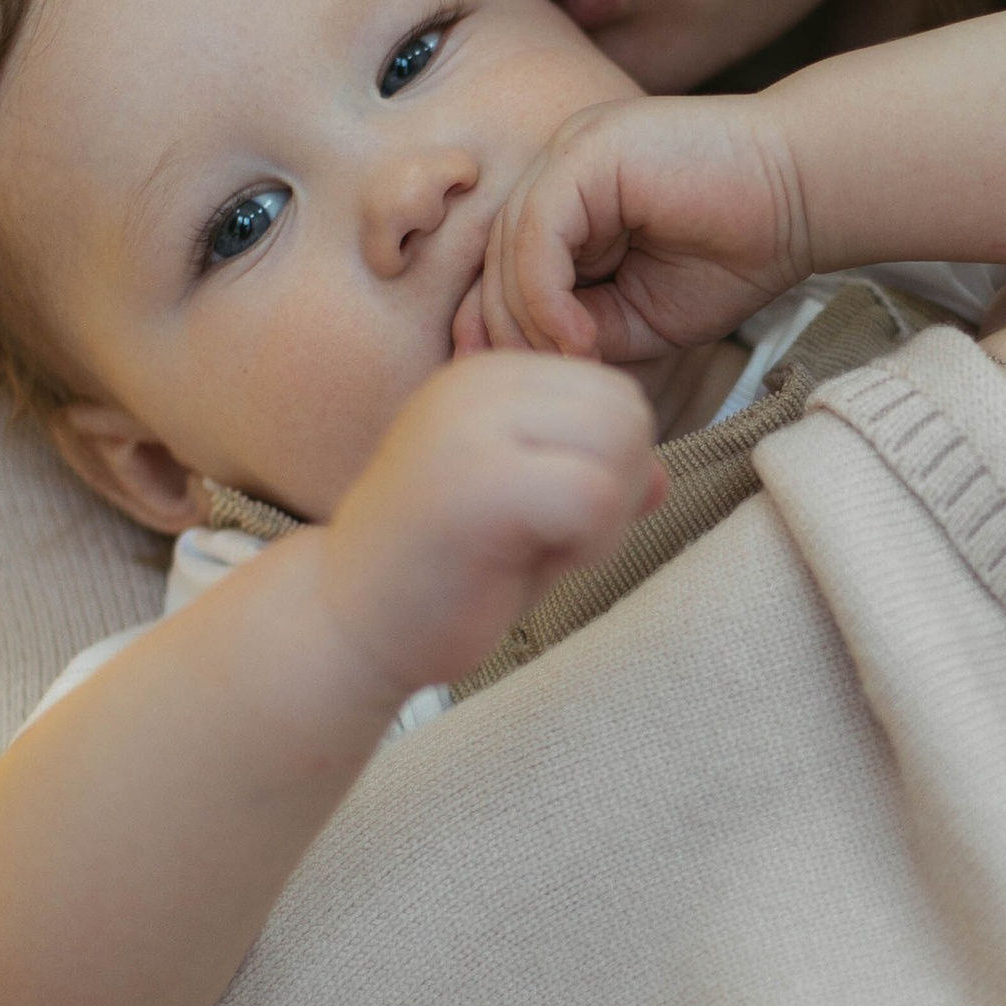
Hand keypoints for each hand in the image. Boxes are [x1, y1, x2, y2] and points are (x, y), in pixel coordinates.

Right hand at [316, 352, 664, 701]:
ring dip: (604, 516)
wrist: (345, 627)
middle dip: (616, 485)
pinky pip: (597, 494)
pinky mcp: (478, 480)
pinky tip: (528, 563)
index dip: (610, 468)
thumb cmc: (439, 577)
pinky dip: (589, 542)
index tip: (546, 517)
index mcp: (487, 378)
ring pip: (619, 443)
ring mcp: (473, 426)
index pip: (614, 395)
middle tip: (549, 539)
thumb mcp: (530, 516)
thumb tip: (659, 477)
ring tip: (535, 548)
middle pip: (626, 410)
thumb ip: (593, 482)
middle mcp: (478, 384)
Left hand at [468, 99, 812, 371]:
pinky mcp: (586, 152)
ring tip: (572, 363)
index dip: (498, 330)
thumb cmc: (736, 255)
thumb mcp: (637, 316)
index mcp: (567, 204)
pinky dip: (546, 294)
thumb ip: (575, 329)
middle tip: (543, 384)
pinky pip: (536, 231)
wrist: (806, 196)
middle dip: (507, 332)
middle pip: (494, 260)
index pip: (501, 270)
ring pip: (508, 247)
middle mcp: (556, 172)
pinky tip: (579, 336)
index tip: (523, 388)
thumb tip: (516, 363)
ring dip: (529, 321)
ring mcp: (568, 153)